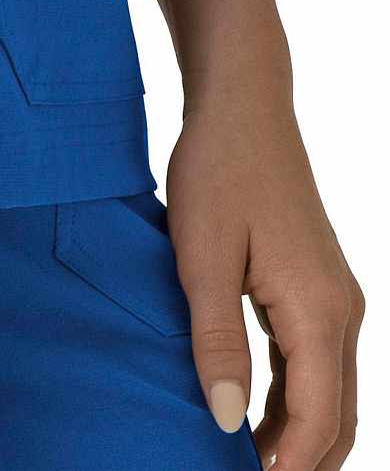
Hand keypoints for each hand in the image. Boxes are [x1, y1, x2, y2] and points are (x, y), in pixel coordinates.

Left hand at [167, 81, 362, 468]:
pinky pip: (318, 360)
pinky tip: (255, 408)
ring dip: (298, 432)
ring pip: (331, 392)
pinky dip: (296, 396)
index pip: (317, 420)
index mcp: (319, 313)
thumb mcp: (202, 258)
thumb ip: (216, 341)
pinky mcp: (318, 284)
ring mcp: (336, 297)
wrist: (242, 109)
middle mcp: (343, 312)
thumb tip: (226, 421)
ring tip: (247, 459)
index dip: (286, 465)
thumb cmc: (217, 173)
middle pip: (336, 417)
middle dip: (300, 461)